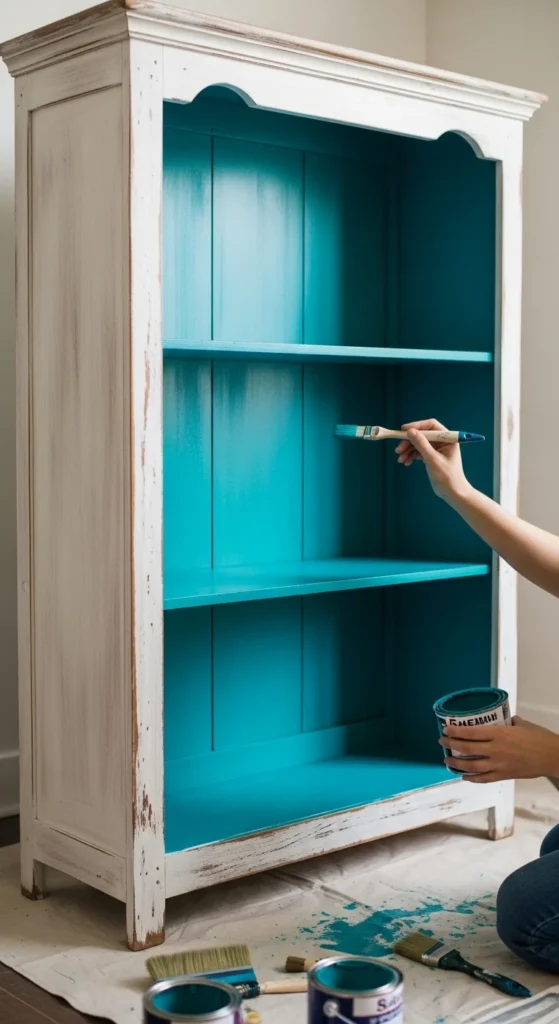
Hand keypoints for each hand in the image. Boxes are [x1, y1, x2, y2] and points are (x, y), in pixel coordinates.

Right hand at [395, 418, 468, 502]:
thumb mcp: (432, 459)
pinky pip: (419, 452)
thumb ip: (421, 444)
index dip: (417, 426)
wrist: (453, 493)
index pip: (431, 425)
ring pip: (418, 444)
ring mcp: (436, 449)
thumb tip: (410, 431)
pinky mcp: (431, 457)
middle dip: (409, 442)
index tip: (404, 430)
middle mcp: (442, 441)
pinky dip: (412, 456)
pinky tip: (406, 462)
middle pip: (422, 435)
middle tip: (398, 449)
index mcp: (447, 439)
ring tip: (400, 459)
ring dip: (408, 450)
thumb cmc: (447, 476)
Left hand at [440, 717, 558, 782]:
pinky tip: (464, 776)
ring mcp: (499, 765)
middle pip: (468, 748)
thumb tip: (501, 719)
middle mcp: (496, 750)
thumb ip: (508, 721)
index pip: (471, 732)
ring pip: (472, 765)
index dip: (456, 731)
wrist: (553, 757)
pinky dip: (472, 778)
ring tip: (447, 760)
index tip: (445, 729)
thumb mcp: (522, 724)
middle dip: (451, 745)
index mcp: (500, 734)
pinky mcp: (504, 775)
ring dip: (457, 763)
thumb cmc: (539, 738)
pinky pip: (484, 778)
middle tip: (442, 741)